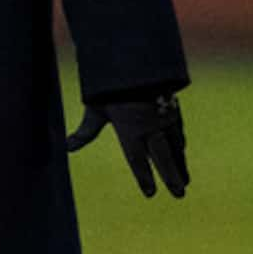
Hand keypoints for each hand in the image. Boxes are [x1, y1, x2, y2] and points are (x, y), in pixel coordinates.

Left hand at [65, 93, 187, 198]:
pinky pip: (177, 130)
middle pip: (163, 156)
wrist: (136, 58)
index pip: (137, 159)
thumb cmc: (109, 85)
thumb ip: (86, 131)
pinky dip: (180, 144)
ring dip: (180, 164)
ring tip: (185, 182)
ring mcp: (164, 117)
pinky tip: (182, 151)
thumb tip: (66, 148)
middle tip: (179, 195)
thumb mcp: (94, 108)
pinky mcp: (172, 108)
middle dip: (172, 176)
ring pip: (175, 145)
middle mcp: (150, 125)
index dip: (144, 177)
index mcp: (130, 128)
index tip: (150, 193)